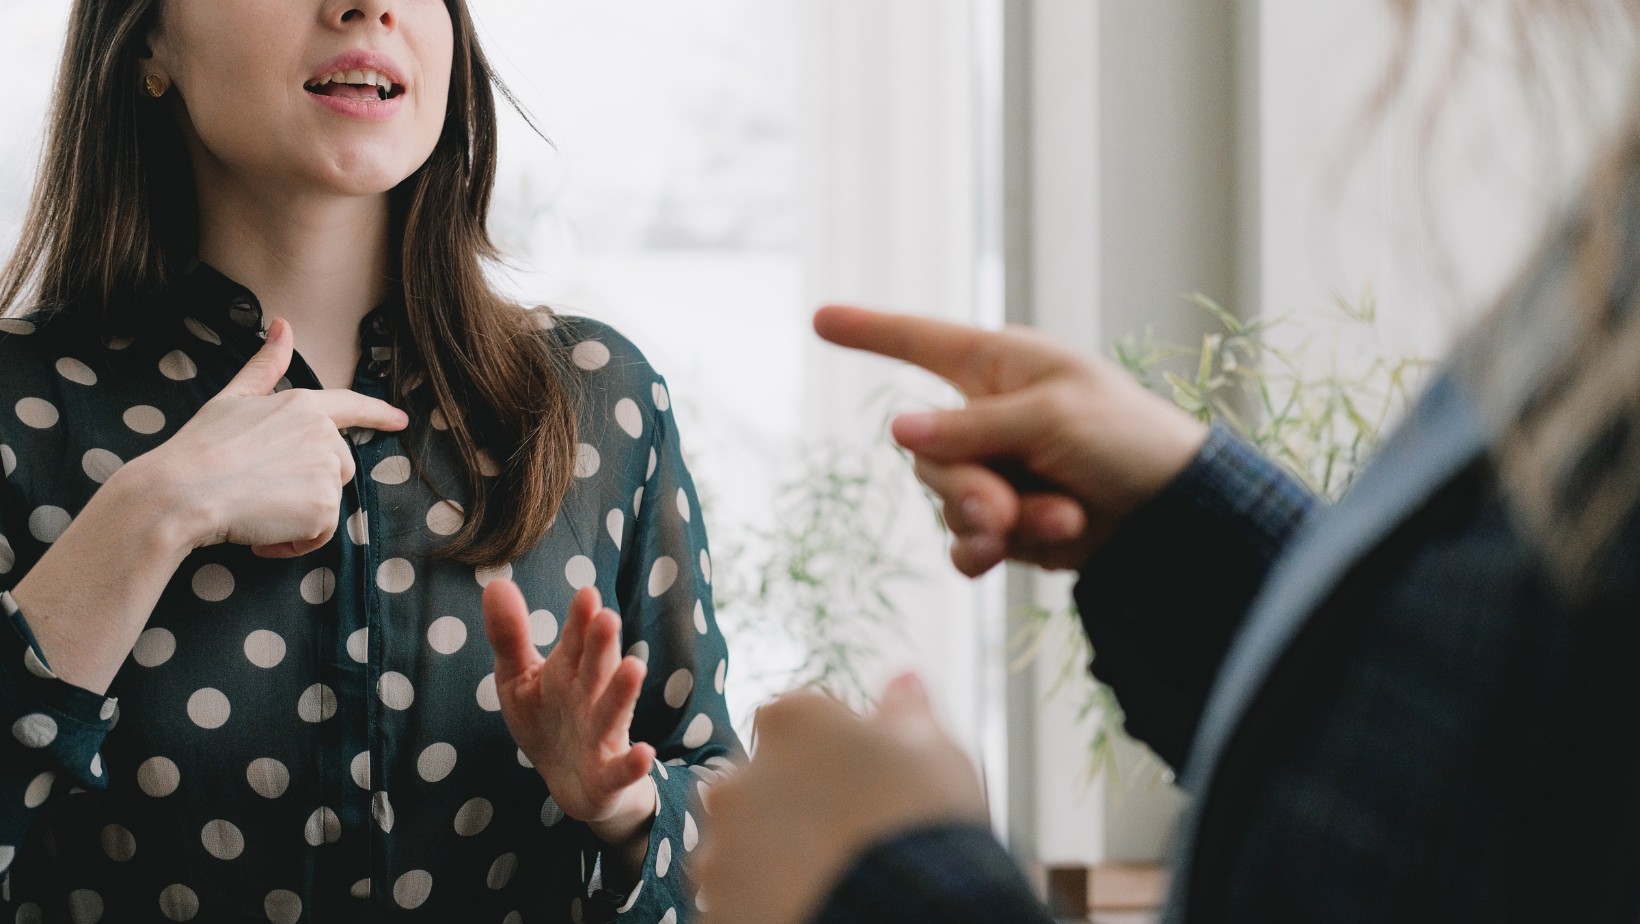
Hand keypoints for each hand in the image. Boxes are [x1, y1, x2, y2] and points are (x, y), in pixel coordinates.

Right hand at [140, 317, 408, 557]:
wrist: (181, 492)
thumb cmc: (200, 447)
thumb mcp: (232, 398)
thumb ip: (265, 366)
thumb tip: (283, 324)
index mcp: (302, 405)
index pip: (351, 405)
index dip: (378, 413)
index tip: (400, 421)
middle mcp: (323, 434)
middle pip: (338, 466)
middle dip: (307, 484)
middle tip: (261, 491)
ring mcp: (326, 469)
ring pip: (328, 501)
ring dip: (298, 516)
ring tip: (257, 512)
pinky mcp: (324, 505)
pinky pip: (320, 534)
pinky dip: (295, 543)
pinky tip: (263, 536)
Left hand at [483, 580, 657, 853]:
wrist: (572, 783)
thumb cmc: (547, 719)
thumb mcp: (519, 677)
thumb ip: (510, 635)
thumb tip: (496, 583)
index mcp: (570, 670)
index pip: (576, 640)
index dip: (580, 619)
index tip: (585, 594)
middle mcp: (590, 698)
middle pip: (596, 668)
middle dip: (602, 646)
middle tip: (606, 617)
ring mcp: (602, 735)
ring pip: (613, 712)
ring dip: (623, 692)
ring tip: (634, 667)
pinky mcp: (609, 774)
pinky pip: (621, 769)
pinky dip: (633, 764)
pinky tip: (644, 753)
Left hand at [697, 674, 985, 923]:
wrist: (905, 914)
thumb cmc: (924, 824)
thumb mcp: (934, 752)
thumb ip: (907, 711)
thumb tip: (904, 680)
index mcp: (791, 720)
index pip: (800, 719)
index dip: (836, 750)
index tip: (867, 779)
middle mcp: (739, 776)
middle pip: (761, 780)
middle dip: (793, 802)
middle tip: (847, 836)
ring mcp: (721, 848)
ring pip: (742, 844)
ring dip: (772, 855)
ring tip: (830, 880)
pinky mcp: (717, 908)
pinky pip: (737, 899)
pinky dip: (763, 901)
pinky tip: (809, 906)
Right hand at [813, 305, 1206, 575]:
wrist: (1175, 513)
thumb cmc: (1126, 438)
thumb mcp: (1050, 418)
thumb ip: (971, 428)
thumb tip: (898, 430)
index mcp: (997, 365)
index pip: (919, 341)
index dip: (869, 331)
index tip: (820, 317)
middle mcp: (985, 416)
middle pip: (925, 454)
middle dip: (966, 488)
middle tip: (1006, 510)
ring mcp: (994, 471)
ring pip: (946, 502)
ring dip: (995, 521)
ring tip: (1058, 520)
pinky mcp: (1006, 523)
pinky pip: (963, 542)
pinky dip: (988, 552)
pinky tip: (1019, 552)